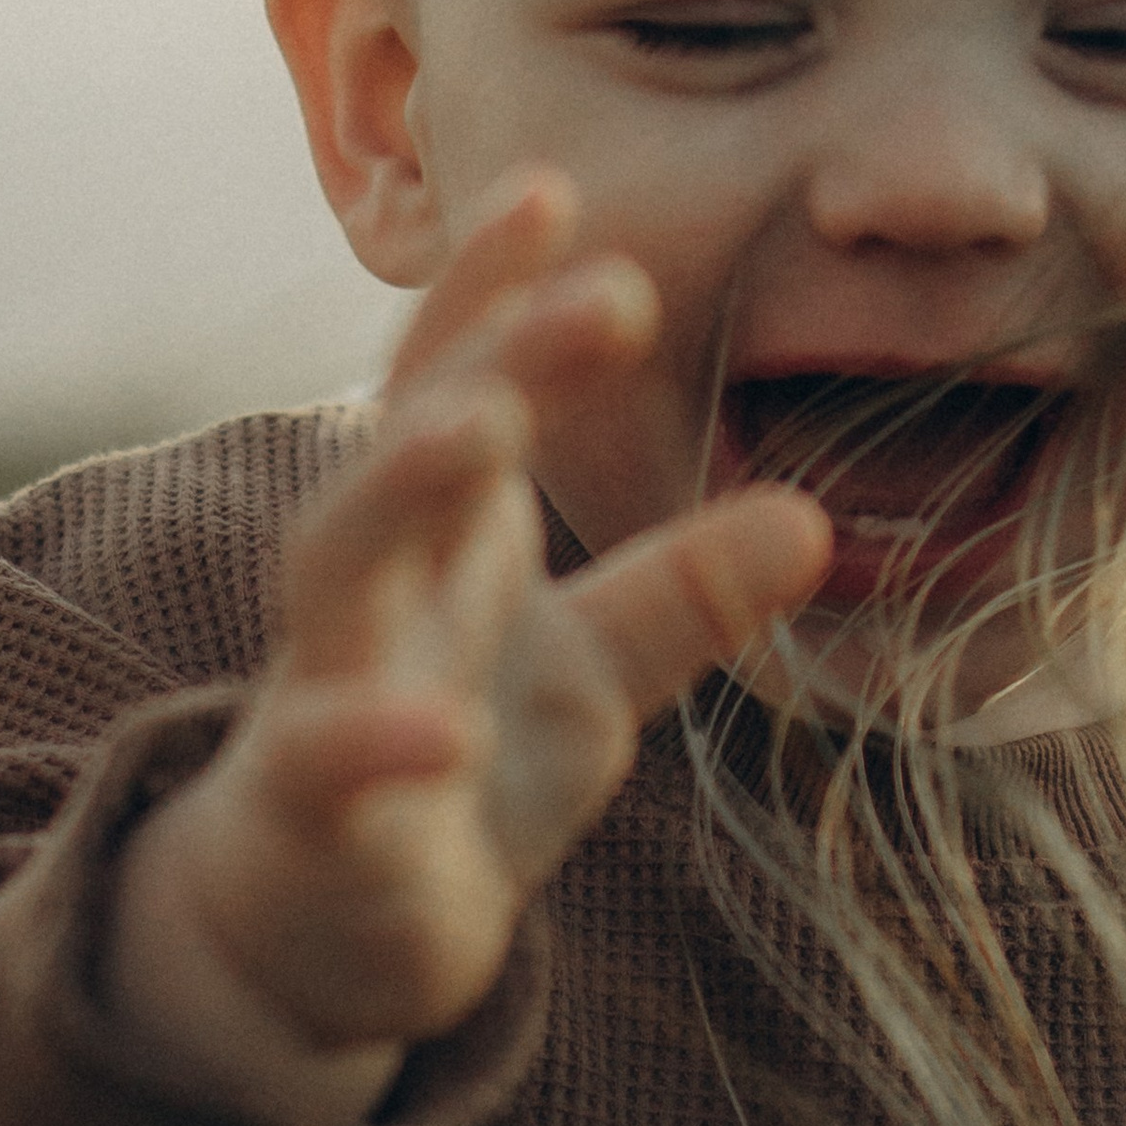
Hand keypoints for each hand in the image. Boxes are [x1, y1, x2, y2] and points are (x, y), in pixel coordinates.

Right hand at [104, 173, 828, 1125]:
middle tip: (606, 283)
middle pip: (414, 435)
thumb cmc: (455, 768)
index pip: (457, 374)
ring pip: (336, 560)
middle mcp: (371, 582)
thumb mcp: (595, 674)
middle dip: (497, 351)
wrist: (322, 935)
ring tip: (484, 423)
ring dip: (405, 480)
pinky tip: (438, 731)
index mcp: (438, 528)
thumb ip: (686, 594)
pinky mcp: (310, 810)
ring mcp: (326, 686)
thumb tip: (815, 517)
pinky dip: (378, 740)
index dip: (499, 286)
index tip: (559, 190)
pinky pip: (329, 762)